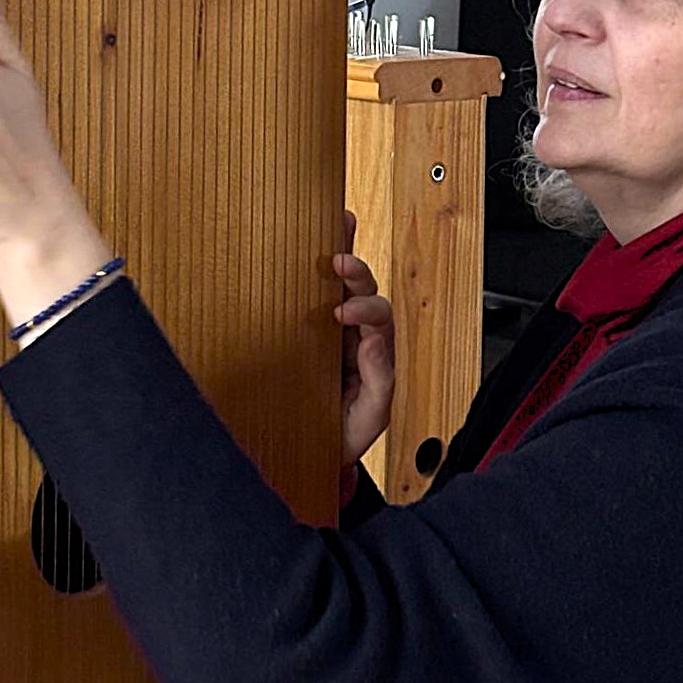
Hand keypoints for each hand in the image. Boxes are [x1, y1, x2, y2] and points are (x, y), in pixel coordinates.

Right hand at [334, 210, 394, 469]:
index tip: (342, 314)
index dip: (365, 309)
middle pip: (365, 292)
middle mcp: (356, 335)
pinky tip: (310, 240)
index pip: (380, 319)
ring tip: (335, 227)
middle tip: (339, 263)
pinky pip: (312, 295)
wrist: (312, 455)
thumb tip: (374, 342)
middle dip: (357, 273)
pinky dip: (315, 265)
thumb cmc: (343, 436)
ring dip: (343, 253)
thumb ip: (380, 382)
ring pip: (342, 286)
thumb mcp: (370, 418)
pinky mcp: (303, 331)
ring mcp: (330, 331)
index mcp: (374, 353)